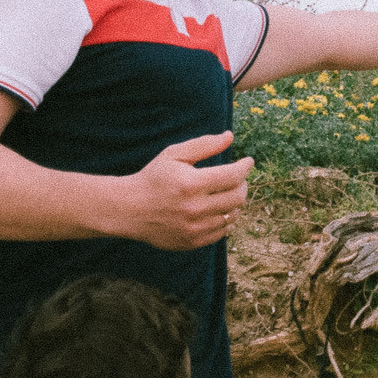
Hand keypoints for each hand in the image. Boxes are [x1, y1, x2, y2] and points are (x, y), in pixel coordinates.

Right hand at [117, 131, 251, 250]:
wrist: (130, 209)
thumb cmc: (153, 178)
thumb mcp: (173, 155)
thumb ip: (203, 145)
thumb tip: (230, 136)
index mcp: (191, 184)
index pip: (233, 176)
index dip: (245, 167)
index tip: (248, 162)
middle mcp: (194, 208)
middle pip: (237, 198)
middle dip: (243, 184)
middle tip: (238, 178)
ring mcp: (194, 228)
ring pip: (232, 216)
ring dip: (236, 202)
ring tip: (228, 192)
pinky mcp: (192, 242)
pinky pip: (222, 232)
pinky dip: (226, 219)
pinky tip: (218, 209)